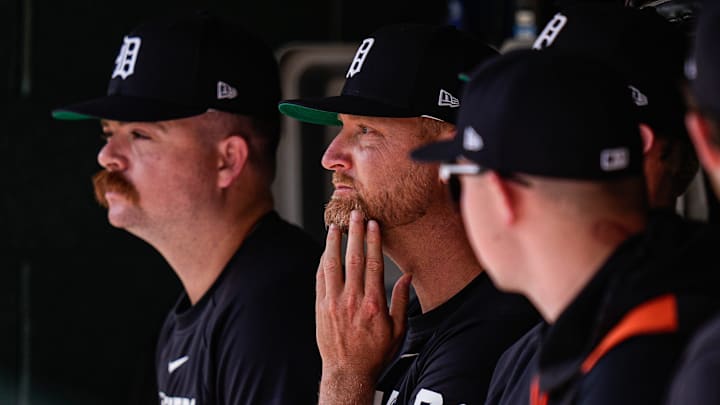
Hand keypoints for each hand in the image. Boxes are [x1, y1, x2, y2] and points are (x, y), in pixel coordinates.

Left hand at [316, 210, 411, 403]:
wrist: (347, 373)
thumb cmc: (375, 353)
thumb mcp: (398, 331)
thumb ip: (401, 302)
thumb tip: (406, 277)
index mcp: (374, 304)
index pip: (373, 263)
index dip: (373, 241)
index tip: (373, 224)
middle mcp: (352, 300)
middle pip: (353, 258)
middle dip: (354, 233)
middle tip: (354, 214)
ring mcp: (333, 303)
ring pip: (332, 265)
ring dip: (334, 243)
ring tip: (335, 226)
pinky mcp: (320, 307)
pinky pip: (320, 278)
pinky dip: (323, 261)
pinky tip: (326, 250)